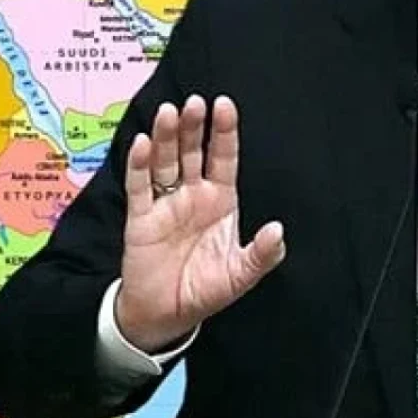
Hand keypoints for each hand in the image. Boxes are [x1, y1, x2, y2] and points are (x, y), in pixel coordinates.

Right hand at [115, 95, 285, 352]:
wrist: (166, 314)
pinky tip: (142, 143)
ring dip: (165, 136)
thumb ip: (261, 255)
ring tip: (168, 113)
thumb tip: (278, 231)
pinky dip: (139, 163)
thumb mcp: (240, 275)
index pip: (223, 157)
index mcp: (220, 200)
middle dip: (192, 126)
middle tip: (194, 103)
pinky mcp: (141, 216)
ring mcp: (165, 203)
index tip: (224, 105)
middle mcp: (193, 194)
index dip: (223, 132)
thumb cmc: (204, 289)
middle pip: (192, 151)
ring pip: (165, 161)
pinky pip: (139, 185)